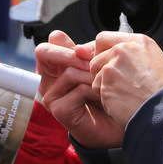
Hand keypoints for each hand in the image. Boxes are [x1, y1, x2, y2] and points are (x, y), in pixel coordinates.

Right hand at [35, 30, 123, 149]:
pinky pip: (78, 90)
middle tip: (93, 63)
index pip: (53, 41)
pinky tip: (104, 97)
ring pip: (69, 72)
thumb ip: (87, 53)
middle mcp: (49, 79)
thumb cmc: (107, 93)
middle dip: (71, 54)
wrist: (118, 122)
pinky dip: (95, 91)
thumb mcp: (97, 66)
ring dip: (93, 76)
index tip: (89, 53)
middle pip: (44, 52)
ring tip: (106, 84)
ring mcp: (51, 95)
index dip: (70, 43)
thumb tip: (79, 48)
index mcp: (57, 64)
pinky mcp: (59, 110)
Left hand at [89, 31, 162, 127]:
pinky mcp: (106, 85)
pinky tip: (123, 103)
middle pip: (96, 58)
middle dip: (101, 71)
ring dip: (105, 86)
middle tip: (115, 83)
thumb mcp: (156, 61)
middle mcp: (122, 51)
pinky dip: (107, 99)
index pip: (104, 38)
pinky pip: (98, 91)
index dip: (100, 51)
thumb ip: (135, 55)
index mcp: (137, 42)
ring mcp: (112, 68)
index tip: (103, 60)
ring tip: (125, 95)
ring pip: (96, 76)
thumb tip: (121, 56)